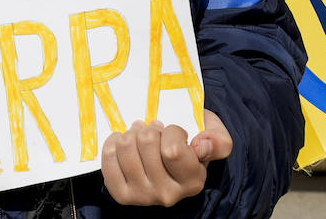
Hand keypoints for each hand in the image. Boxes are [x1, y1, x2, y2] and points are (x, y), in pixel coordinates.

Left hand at [102, 113, 232, 206]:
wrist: (174, 158)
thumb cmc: (194, 143)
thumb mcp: (215, 137)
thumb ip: (217, 141)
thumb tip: (202, 145)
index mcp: (192, 182)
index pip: (172, 150)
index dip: (172, 131)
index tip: (175, 132)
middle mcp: (167, 195)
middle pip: (146, 142)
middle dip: (151, 128)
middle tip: (156, 131)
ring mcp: (142, 197)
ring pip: (125, 146)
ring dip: (132, 133)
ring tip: (141, 135)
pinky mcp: (122, 194)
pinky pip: (108, 158)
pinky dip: (113, 143)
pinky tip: (125, 142)